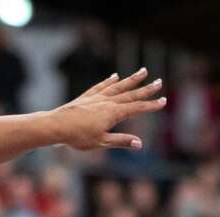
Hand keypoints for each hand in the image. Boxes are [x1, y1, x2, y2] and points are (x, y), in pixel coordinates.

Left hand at [50, 69, 165, 151]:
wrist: (56, 126)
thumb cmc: (78, 137)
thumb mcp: (101, 142)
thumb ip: (121, 141)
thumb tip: (139, 143)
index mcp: (113, 113)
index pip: (137, 108)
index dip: (151, 105)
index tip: (163, 101)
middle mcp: (107, 102)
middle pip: (131, 94)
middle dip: (146, 89)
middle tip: (159, 81)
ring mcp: (97, 97)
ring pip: (118, 86)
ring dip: (131, 79)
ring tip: (143, 71)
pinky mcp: (87, 97)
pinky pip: (101, 87)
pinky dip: (109, 81)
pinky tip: (115, 76)